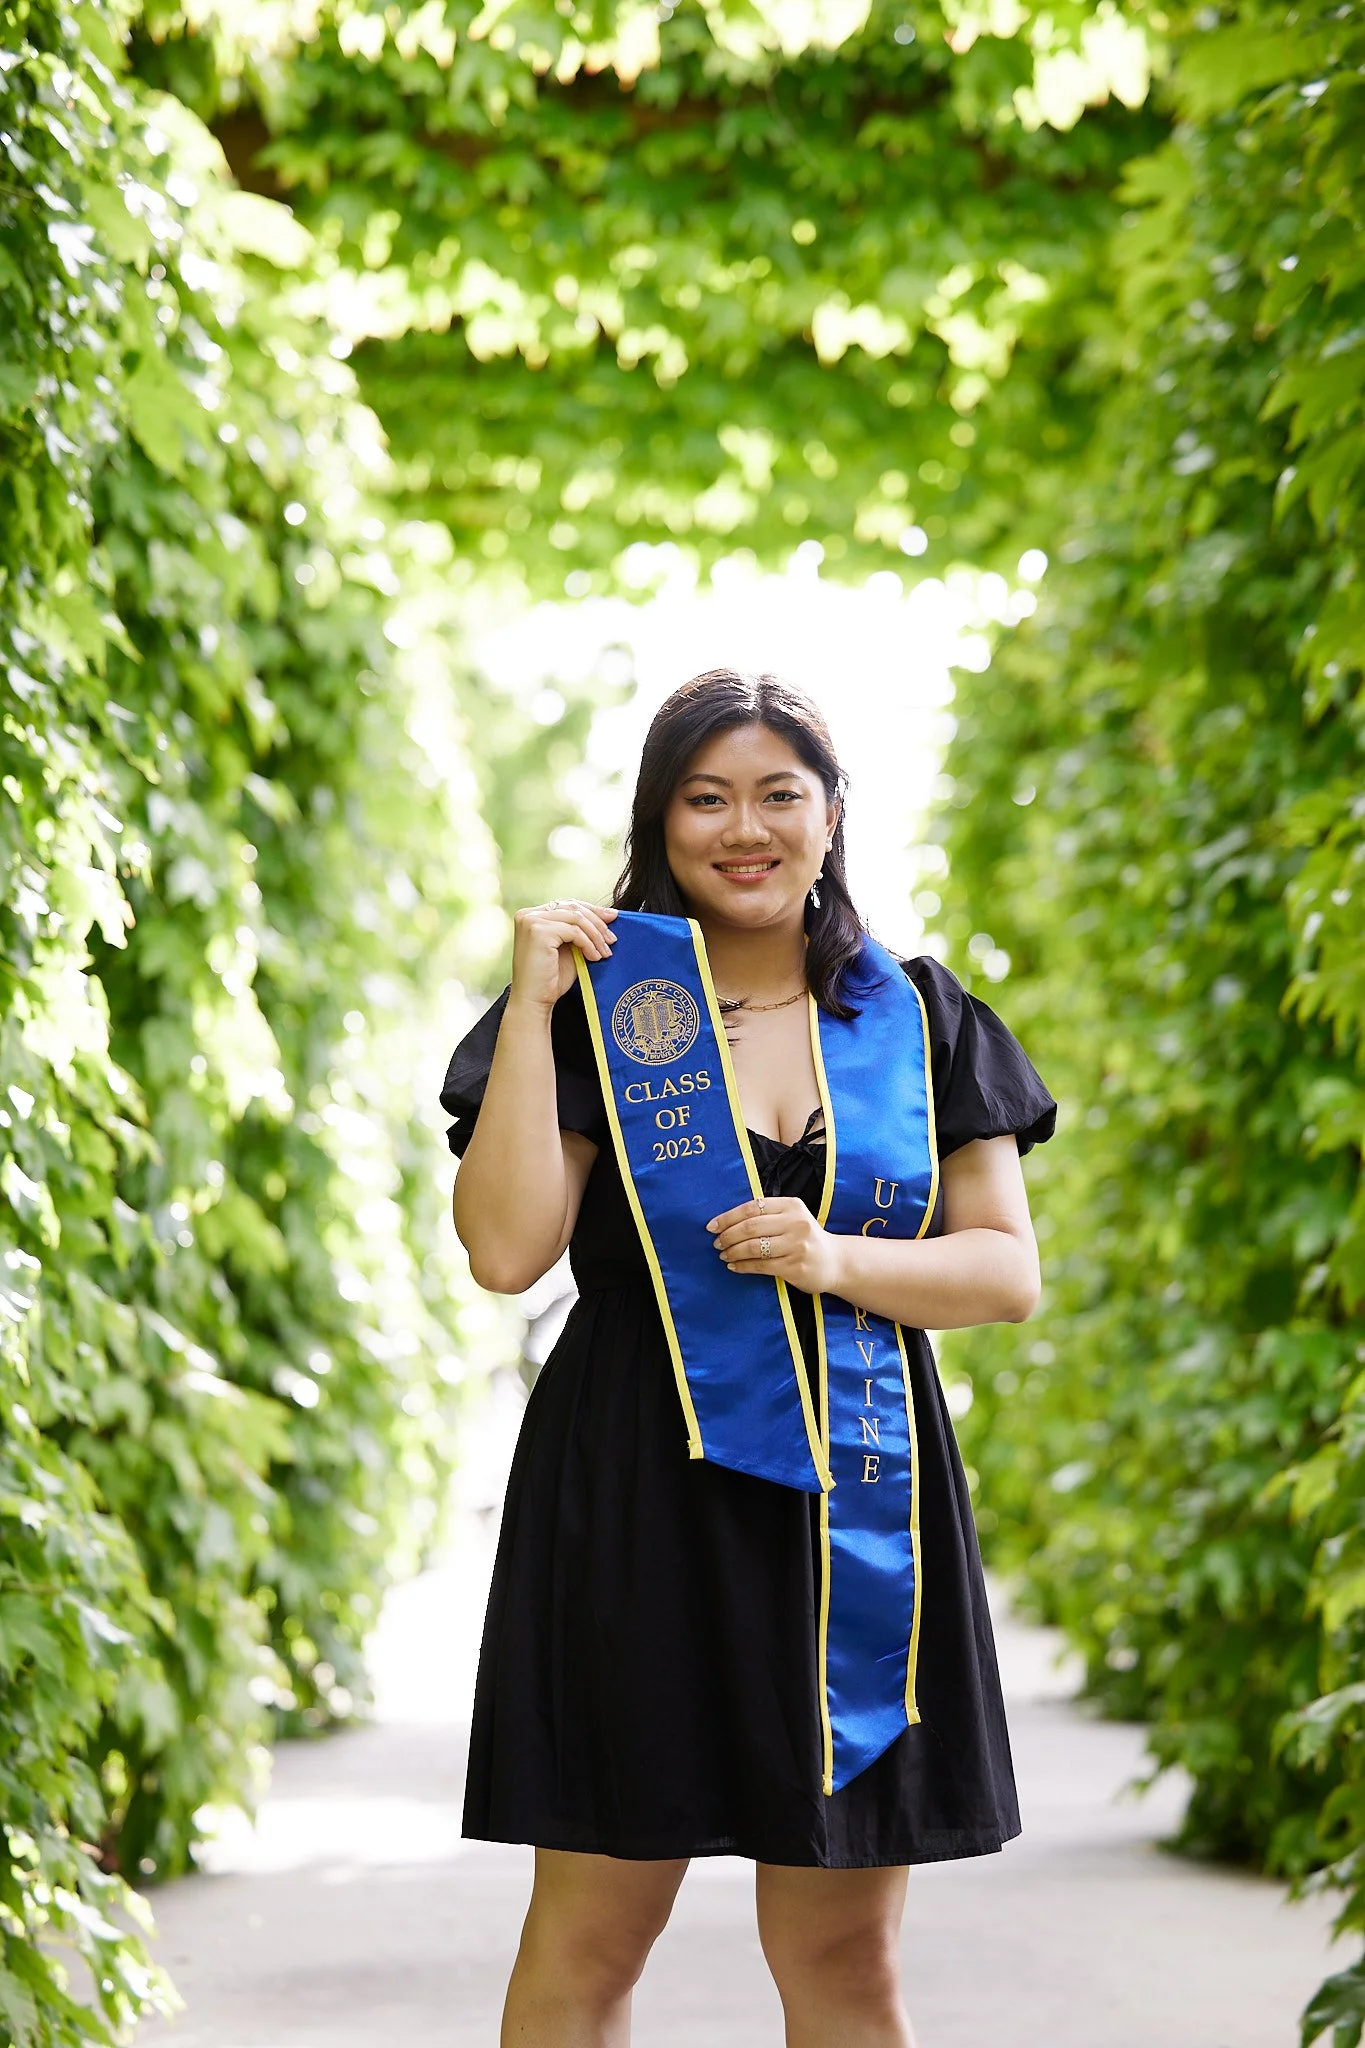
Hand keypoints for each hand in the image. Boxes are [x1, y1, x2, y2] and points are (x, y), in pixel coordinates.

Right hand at [509, 900, 616, 1012]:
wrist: (534, 1001)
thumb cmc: (551, 979)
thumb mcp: (569, 948)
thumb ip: (581, 931)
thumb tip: (609, 915)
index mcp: (532, 915)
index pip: (567, 904)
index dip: (592, 910)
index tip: (613, 918)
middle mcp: (528, 914)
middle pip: (573, 907)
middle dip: (597, 922)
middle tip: (612, 939)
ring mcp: (531, 921)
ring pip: (576, 918)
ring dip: (595, 935)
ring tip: (605, 952)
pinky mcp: (538, 931)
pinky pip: (574, 931)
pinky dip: (588, 943)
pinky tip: (594, 957)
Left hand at [706, 1196, 841, 1295]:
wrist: (835, 1262)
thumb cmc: (805, 1238)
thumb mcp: (792, 1218)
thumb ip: (767, 1215)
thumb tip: (727, 1221)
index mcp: (792, 1206)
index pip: (752, 1207)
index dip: (728, 1217)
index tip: (712, 1226)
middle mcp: (796, 1223)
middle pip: (750, 1227)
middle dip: (728, 1235)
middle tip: (716, 1242)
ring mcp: (797, 1246)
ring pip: (754, 1247)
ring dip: (733, 1251)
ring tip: (723, 1254)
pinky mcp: (795, 1267)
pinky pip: (761, 1266)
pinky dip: (742, 1266)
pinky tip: (734, 1266)